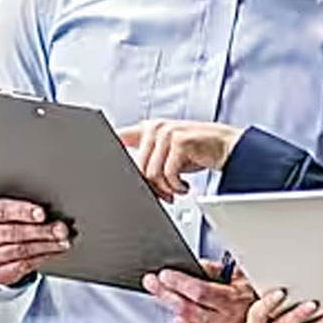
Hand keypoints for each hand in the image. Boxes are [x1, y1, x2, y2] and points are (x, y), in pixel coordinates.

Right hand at [0, 199, 70, 285]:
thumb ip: (15, 207)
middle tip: (61, 229)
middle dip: (41, 231)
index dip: (23, 212)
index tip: (42, 214)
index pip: (1, 211)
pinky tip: (51, 252)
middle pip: (12, 233)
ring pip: (19, 251)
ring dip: (45, 246)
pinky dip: (39, 258)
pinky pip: (20, 267)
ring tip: (62, 241)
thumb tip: (44, 211)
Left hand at [117, 120, 243, 201]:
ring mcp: (168, 132)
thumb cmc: (198, 151)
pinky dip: (177, 187)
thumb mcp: (169, 153)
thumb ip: (149, 158)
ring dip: (166, 189)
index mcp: (148, 129)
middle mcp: (156, 127)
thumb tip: (130, 179)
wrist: (228, 147)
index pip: (119, 137)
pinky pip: (168, 174)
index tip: (94, 162)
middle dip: (151, 187)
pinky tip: (185, 186)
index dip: (106, 150)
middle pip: (137, 167)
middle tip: (166, 195)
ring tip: (177, 190)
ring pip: (152, 173)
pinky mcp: (180, 141)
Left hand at [142, 260, 255, 322]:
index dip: (179, 282)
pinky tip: (185, 316)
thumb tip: (194, 265)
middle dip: (166, 293)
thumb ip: (216, 270)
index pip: (200, 291)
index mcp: (236, 302)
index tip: (165, 275)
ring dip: (174, 308)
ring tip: (169, 296)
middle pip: (188, 308)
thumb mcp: (241, 277)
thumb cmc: (256, 300)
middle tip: (153, 283)